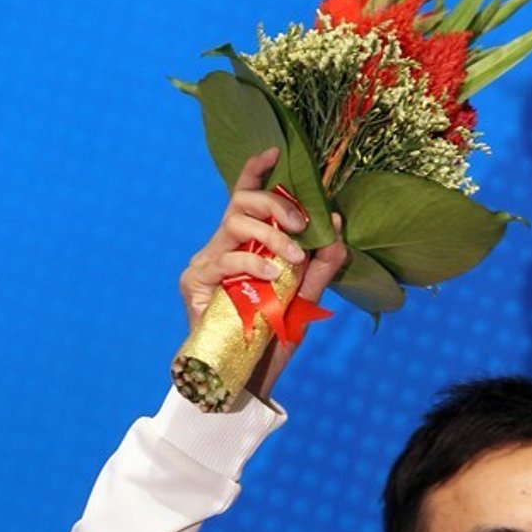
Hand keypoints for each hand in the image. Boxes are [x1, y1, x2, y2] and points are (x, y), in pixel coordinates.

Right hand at [178, 148, 348, 400]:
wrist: (248, 380)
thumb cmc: (274, 339)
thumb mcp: (307, 299)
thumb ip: (323, 265)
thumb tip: (337, 224)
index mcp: (249, 246)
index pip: (246, 199)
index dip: (256, 172)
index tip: (275, 151)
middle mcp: (225, 247)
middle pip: (242, 203)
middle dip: (276, 205)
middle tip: (304, 225)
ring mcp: (207, 262)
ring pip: (234, 224)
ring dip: (270, 234)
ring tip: (293, 258)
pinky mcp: (194, 281)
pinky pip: (224, 258)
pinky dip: (252, 262)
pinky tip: (272, 275)